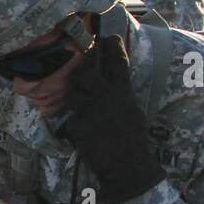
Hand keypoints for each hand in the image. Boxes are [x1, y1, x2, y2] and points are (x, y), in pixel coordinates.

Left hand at [57, 35, 164, 203]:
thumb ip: (121, 96)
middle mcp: (105, 98)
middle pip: (84, 73)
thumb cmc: (133, 141)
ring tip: (78, 104)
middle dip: (78, 71)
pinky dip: (74, 125)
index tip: (108, 37)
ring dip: (73, 98)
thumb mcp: (132, 112)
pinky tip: (83, 134)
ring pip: (72, 94)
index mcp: (123, 93)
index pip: (117, 62)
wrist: (126, 166)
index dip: (112, 46)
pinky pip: (70, 119)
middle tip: (78, 73)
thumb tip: (114, 86)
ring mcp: (89, 111)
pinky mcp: (77, 126)